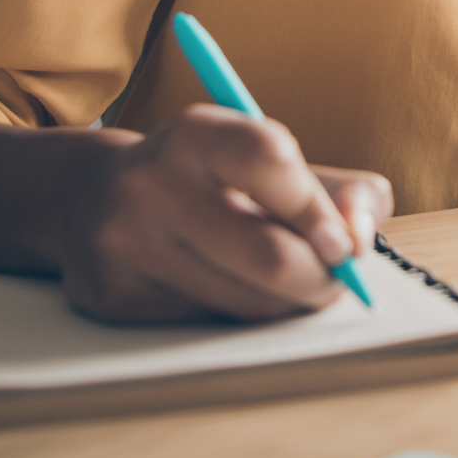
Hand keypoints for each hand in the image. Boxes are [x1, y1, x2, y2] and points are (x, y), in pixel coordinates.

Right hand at [59, 104, 392, 321]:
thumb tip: (361, 236)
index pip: (270, 159)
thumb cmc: (212, 178)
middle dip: (321, 276)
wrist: (95, 197)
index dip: (318, 208)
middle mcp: (151, 184)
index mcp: (195, 135)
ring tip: (297, 282)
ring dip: (289, 301)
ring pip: (244, 300)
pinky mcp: (114, 297)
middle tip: (338, 275)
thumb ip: (340, 190)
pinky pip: (210, 323)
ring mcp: (126, 244)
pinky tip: (243, 289)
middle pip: (266, 253)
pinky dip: (246, 314)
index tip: (344, 241)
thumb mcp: (273, 160)